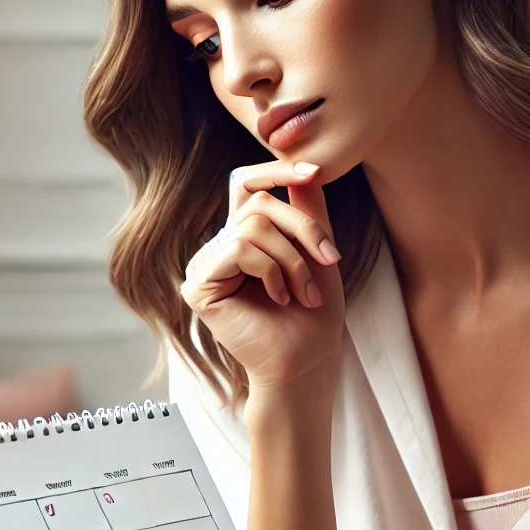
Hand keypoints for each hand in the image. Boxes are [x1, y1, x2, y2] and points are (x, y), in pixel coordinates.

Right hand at [180, 161, 343, 388]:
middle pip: (258, 202)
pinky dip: (269, 271)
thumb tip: (304, 168)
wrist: (307, 360)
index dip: (276, 170)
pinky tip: (279, 298)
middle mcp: (222, 246)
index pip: (248, 185)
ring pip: (252, 226)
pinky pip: (238, 249)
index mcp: (245, 235)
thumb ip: (308, 209)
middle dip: (302, 228)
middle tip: (330, 259)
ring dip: (291, 259)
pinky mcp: (200, 285)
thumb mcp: (317, 251)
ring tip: (304, 292)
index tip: (314, 170)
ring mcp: (208, 265)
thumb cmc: (313, 314)